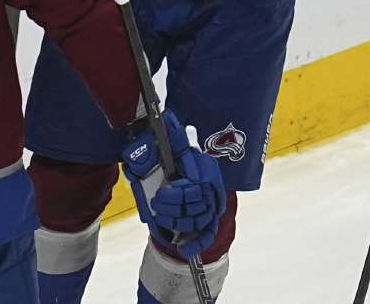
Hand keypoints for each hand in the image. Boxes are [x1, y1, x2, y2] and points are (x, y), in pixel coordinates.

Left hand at [121, 111, 226, 258]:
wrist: (184, 170)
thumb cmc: (175, 158)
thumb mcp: (171, 147)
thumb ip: (172, 137)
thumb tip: (168, 119)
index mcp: (205, 166)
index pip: (198, 182)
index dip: (180, 190)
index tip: (164, 192)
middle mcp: (211, 186)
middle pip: (196, 201)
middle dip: (173, 203)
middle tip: (158, 200)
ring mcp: (211, 205)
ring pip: (197, 217)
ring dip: (176, 219)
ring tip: (161, 214)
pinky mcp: (208, 220)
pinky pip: (206, 234)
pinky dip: (196, 244)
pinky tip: (185, 250)